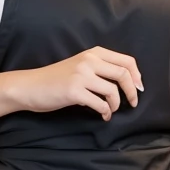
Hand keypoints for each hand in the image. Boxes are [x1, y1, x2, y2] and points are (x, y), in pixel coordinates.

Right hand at [12, 46, 142, 121]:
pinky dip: (105, 112)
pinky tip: (103, 115)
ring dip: (116, 104)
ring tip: (111, 110)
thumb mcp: (79, 66)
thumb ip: (99, 68)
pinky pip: (100, 104)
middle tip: (132, 103)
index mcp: (93, 53)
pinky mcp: (74, 91)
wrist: (30, 86)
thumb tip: (125, 81)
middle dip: (132, 91)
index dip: (137, 75)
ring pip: (112, 91)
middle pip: (123, 74)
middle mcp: (88, 61)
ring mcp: (81, 76)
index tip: (138, 88)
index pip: (126, 60)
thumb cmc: (56, 79)